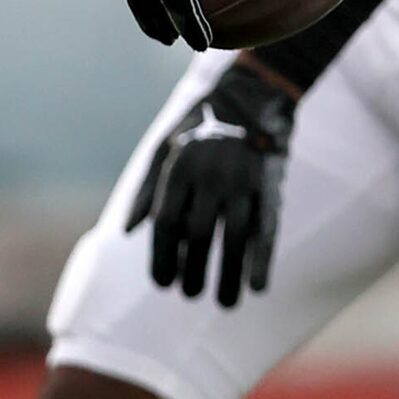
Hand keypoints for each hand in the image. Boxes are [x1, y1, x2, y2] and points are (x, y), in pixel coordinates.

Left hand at [126, 62, 296, 304]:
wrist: (254, 93)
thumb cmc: (201, 123)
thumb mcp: (164, 146)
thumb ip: (146, 188)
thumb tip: (127, 232)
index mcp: (181, 165)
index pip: (168, 223)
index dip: (163, 258)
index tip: (163, 284)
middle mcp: (212, 174)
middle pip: (199, 236)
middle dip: (193, 272)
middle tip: (190, 295)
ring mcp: (244, 179)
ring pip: (234, 238)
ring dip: (228, 275)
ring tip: (224, 304)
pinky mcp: (271, 184)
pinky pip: (267, 227)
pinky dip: (262, 259)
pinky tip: (258, 287)